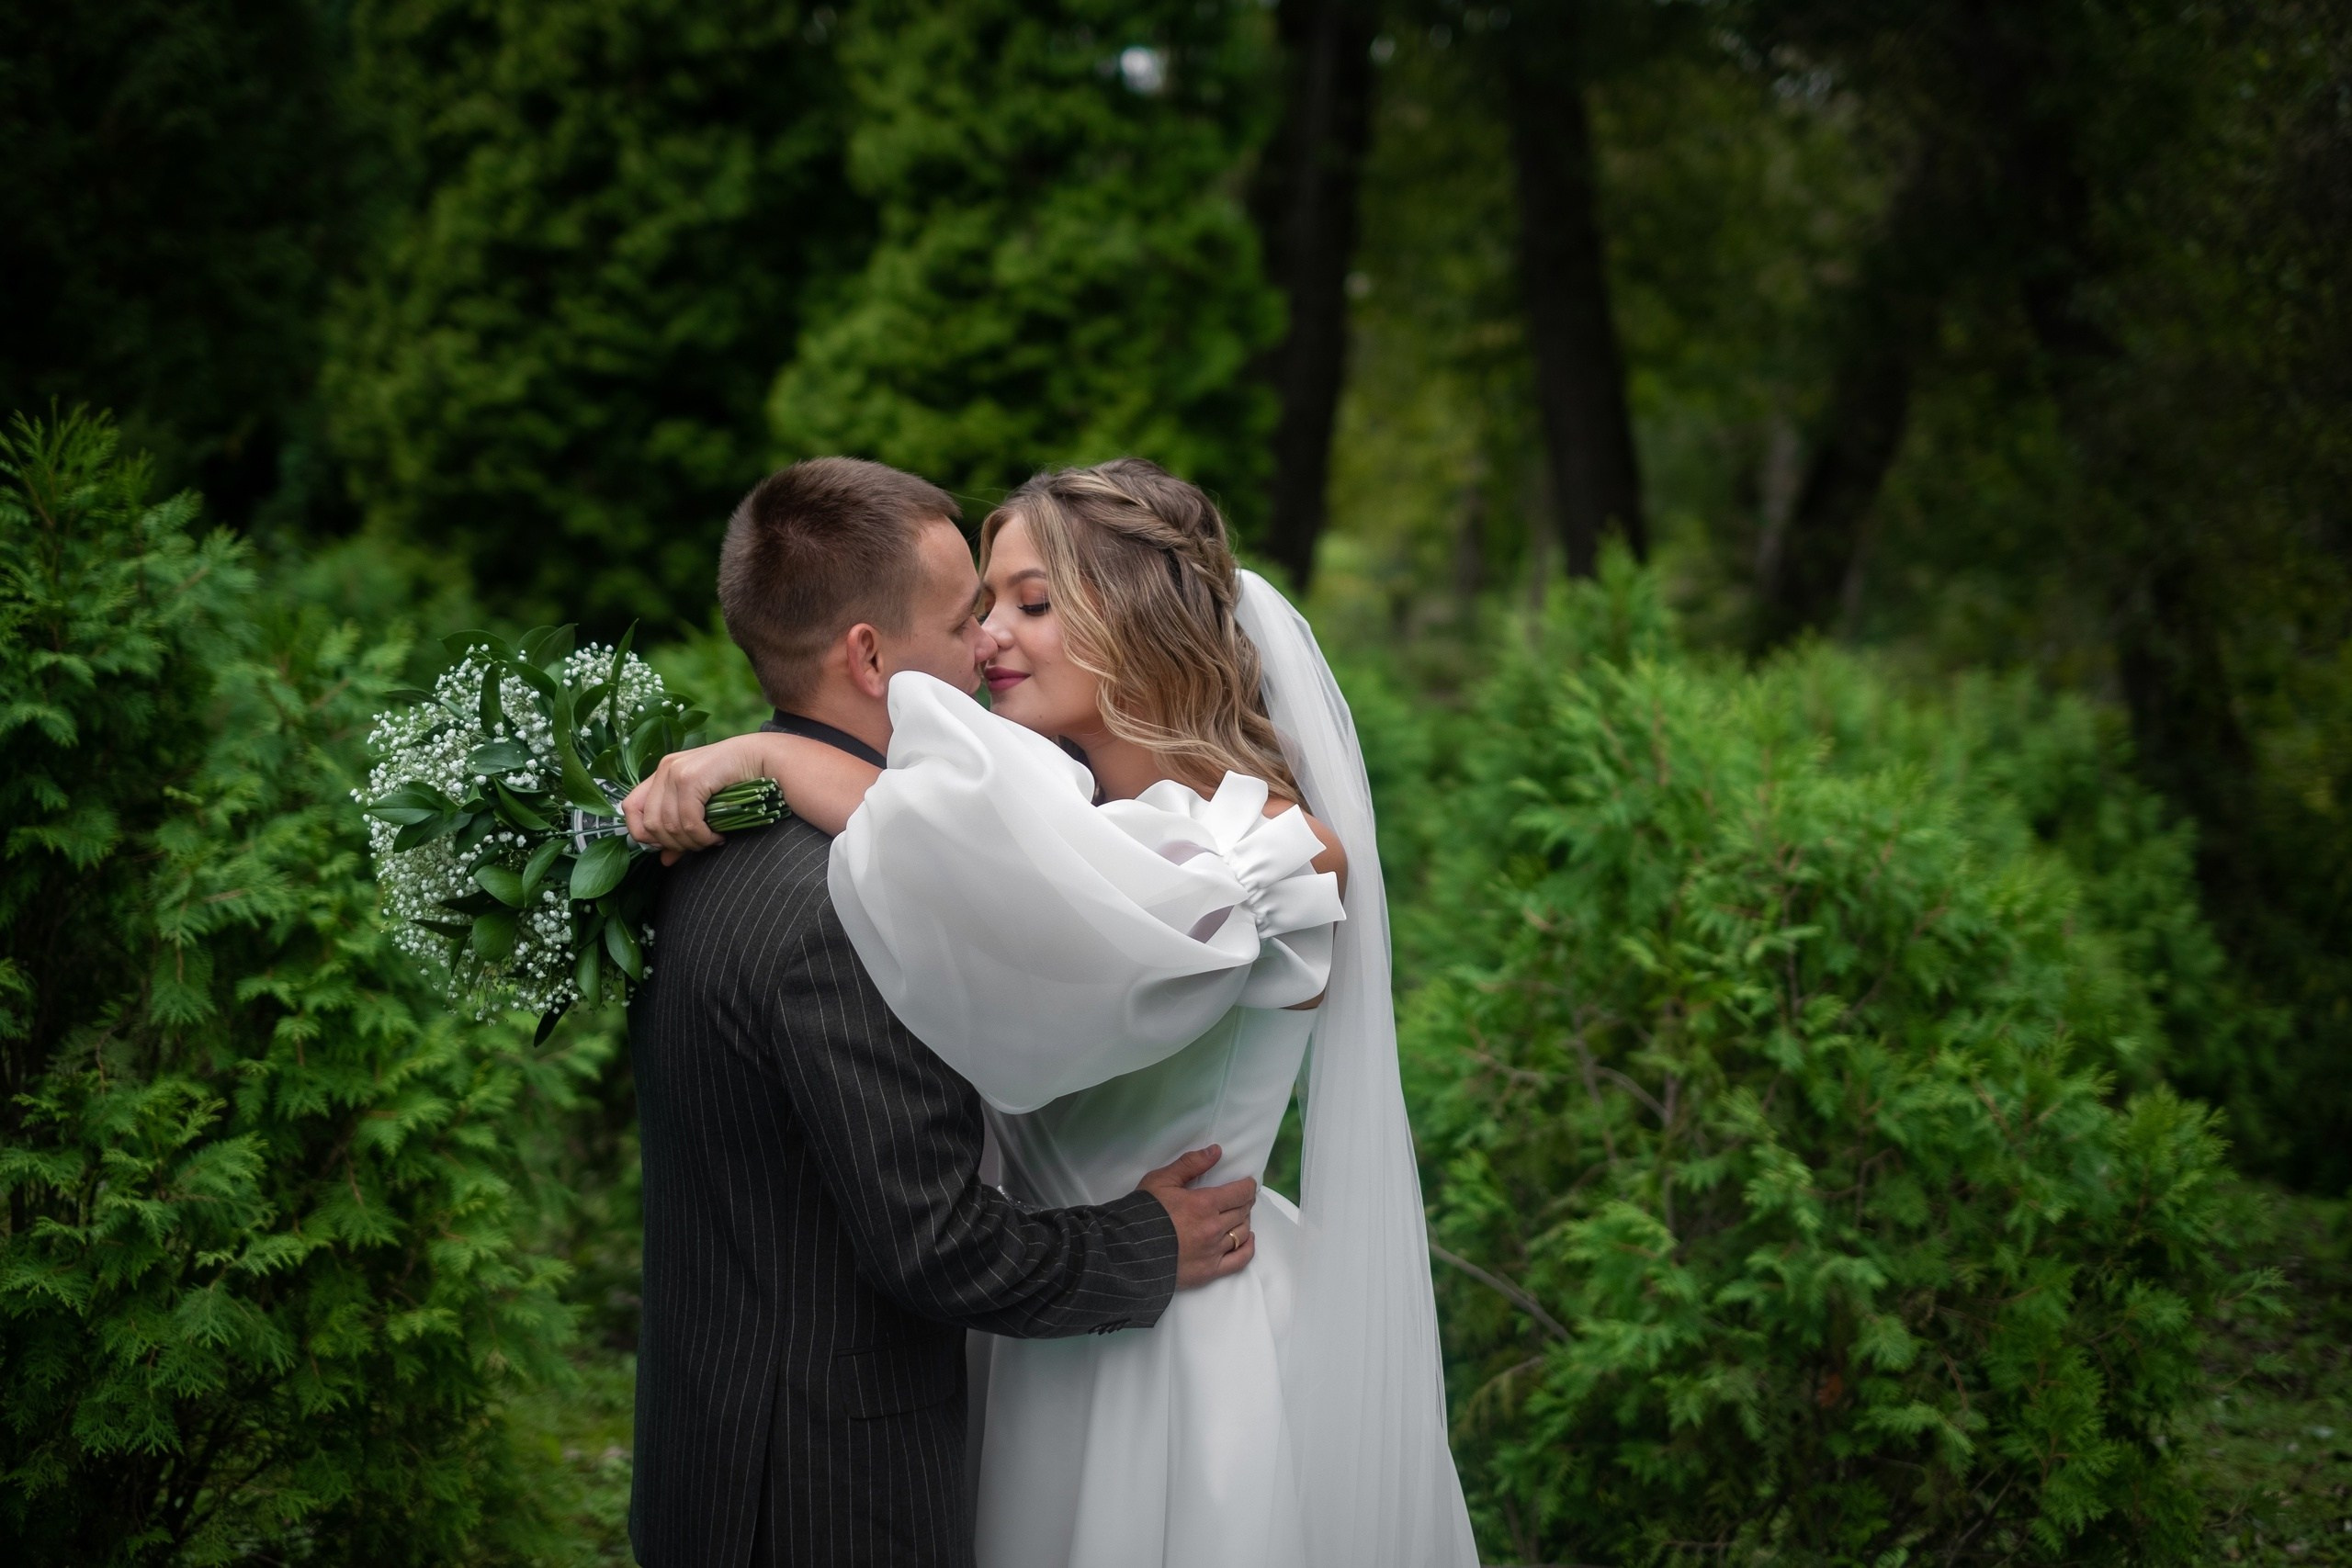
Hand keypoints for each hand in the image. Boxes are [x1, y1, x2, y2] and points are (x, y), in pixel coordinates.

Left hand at [623, 735, 768, 863]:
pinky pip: (689, 821)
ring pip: (668, 825)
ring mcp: (676, 772)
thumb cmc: (737, 781)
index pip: (630, 808)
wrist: (763, 758)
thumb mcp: (703, 808)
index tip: (668, 844)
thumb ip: (680, 831)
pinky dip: (702, 836)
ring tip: (710, 841)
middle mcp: (664, 770)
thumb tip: (665, 860)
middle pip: (650, 824)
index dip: (642, 833)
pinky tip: (717, 836)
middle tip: (697, 846)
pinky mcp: (691, 778)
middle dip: (674, 844)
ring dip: (691, 842)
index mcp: (662, 773)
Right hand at [1138, 1145, 1256, 1289]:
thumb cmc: (1143, 1212)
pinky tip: (1247, 1239)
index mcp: (1204, 1204)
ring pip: (1242, 1233)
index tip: (1248, 1183)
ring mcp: (1213, 1252)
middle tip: (1241, 1197)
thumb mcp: (1162, 1180)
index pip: (1240, 1193)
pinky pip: (1239, 1260)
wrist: (1127, 1251)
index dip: (1248, 1186)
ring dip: (1244, 1221)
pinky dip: (1248, 1248)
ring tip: (1238, 1216)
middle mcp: (1213, 1228)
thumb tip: (1216, 1151)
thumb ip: (1190, 1164)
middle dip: (1245, 1202)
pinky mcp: (1209, 1271)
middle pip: (1242, 1212)